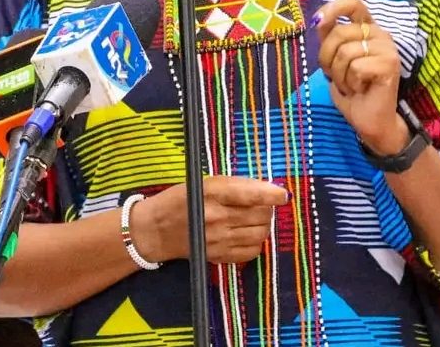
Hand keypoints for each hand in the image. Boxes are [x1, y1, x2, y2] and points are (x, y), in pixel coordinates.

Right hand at [131, 176, 287, 264]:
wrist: (156, 230)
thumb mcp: (203, 183)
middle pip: (260, 215)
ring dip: (263, 224)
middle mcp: (216, 217)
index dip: (271, 195)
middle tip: (260, 204)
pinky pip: (252, 251)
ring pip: (260, 233)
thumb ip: (234, 185)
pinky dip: (256, 242)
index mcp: (211, 193)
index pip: (250, 195)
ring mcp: (218, 239)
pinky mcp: (219, 256)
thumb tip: (267, 189)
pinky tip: (245, 234)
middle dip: (267, 208)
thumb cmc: (179, 200)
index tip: (283, 195)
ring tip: (252, 218)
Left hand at [313, 0, 407, 154]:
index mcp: (366, 29)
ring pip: (345, 52)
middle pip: (339, 33)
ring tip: (352, 84)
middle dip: (328, 59)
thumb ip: (329, 38)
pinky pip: (356, 67)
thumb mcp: (333, 60)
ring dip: (340, 75)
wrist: (369, 120)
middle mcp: (379, 34)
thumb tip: (318, 19)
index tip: (318, 21)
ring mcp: (387, 48)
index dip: (333, 8)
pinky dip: (352, 83)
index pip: (353, 4)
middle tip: (338, 76)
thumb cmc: (351, 90)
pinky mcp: (391, 63)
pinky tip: (362, 90)